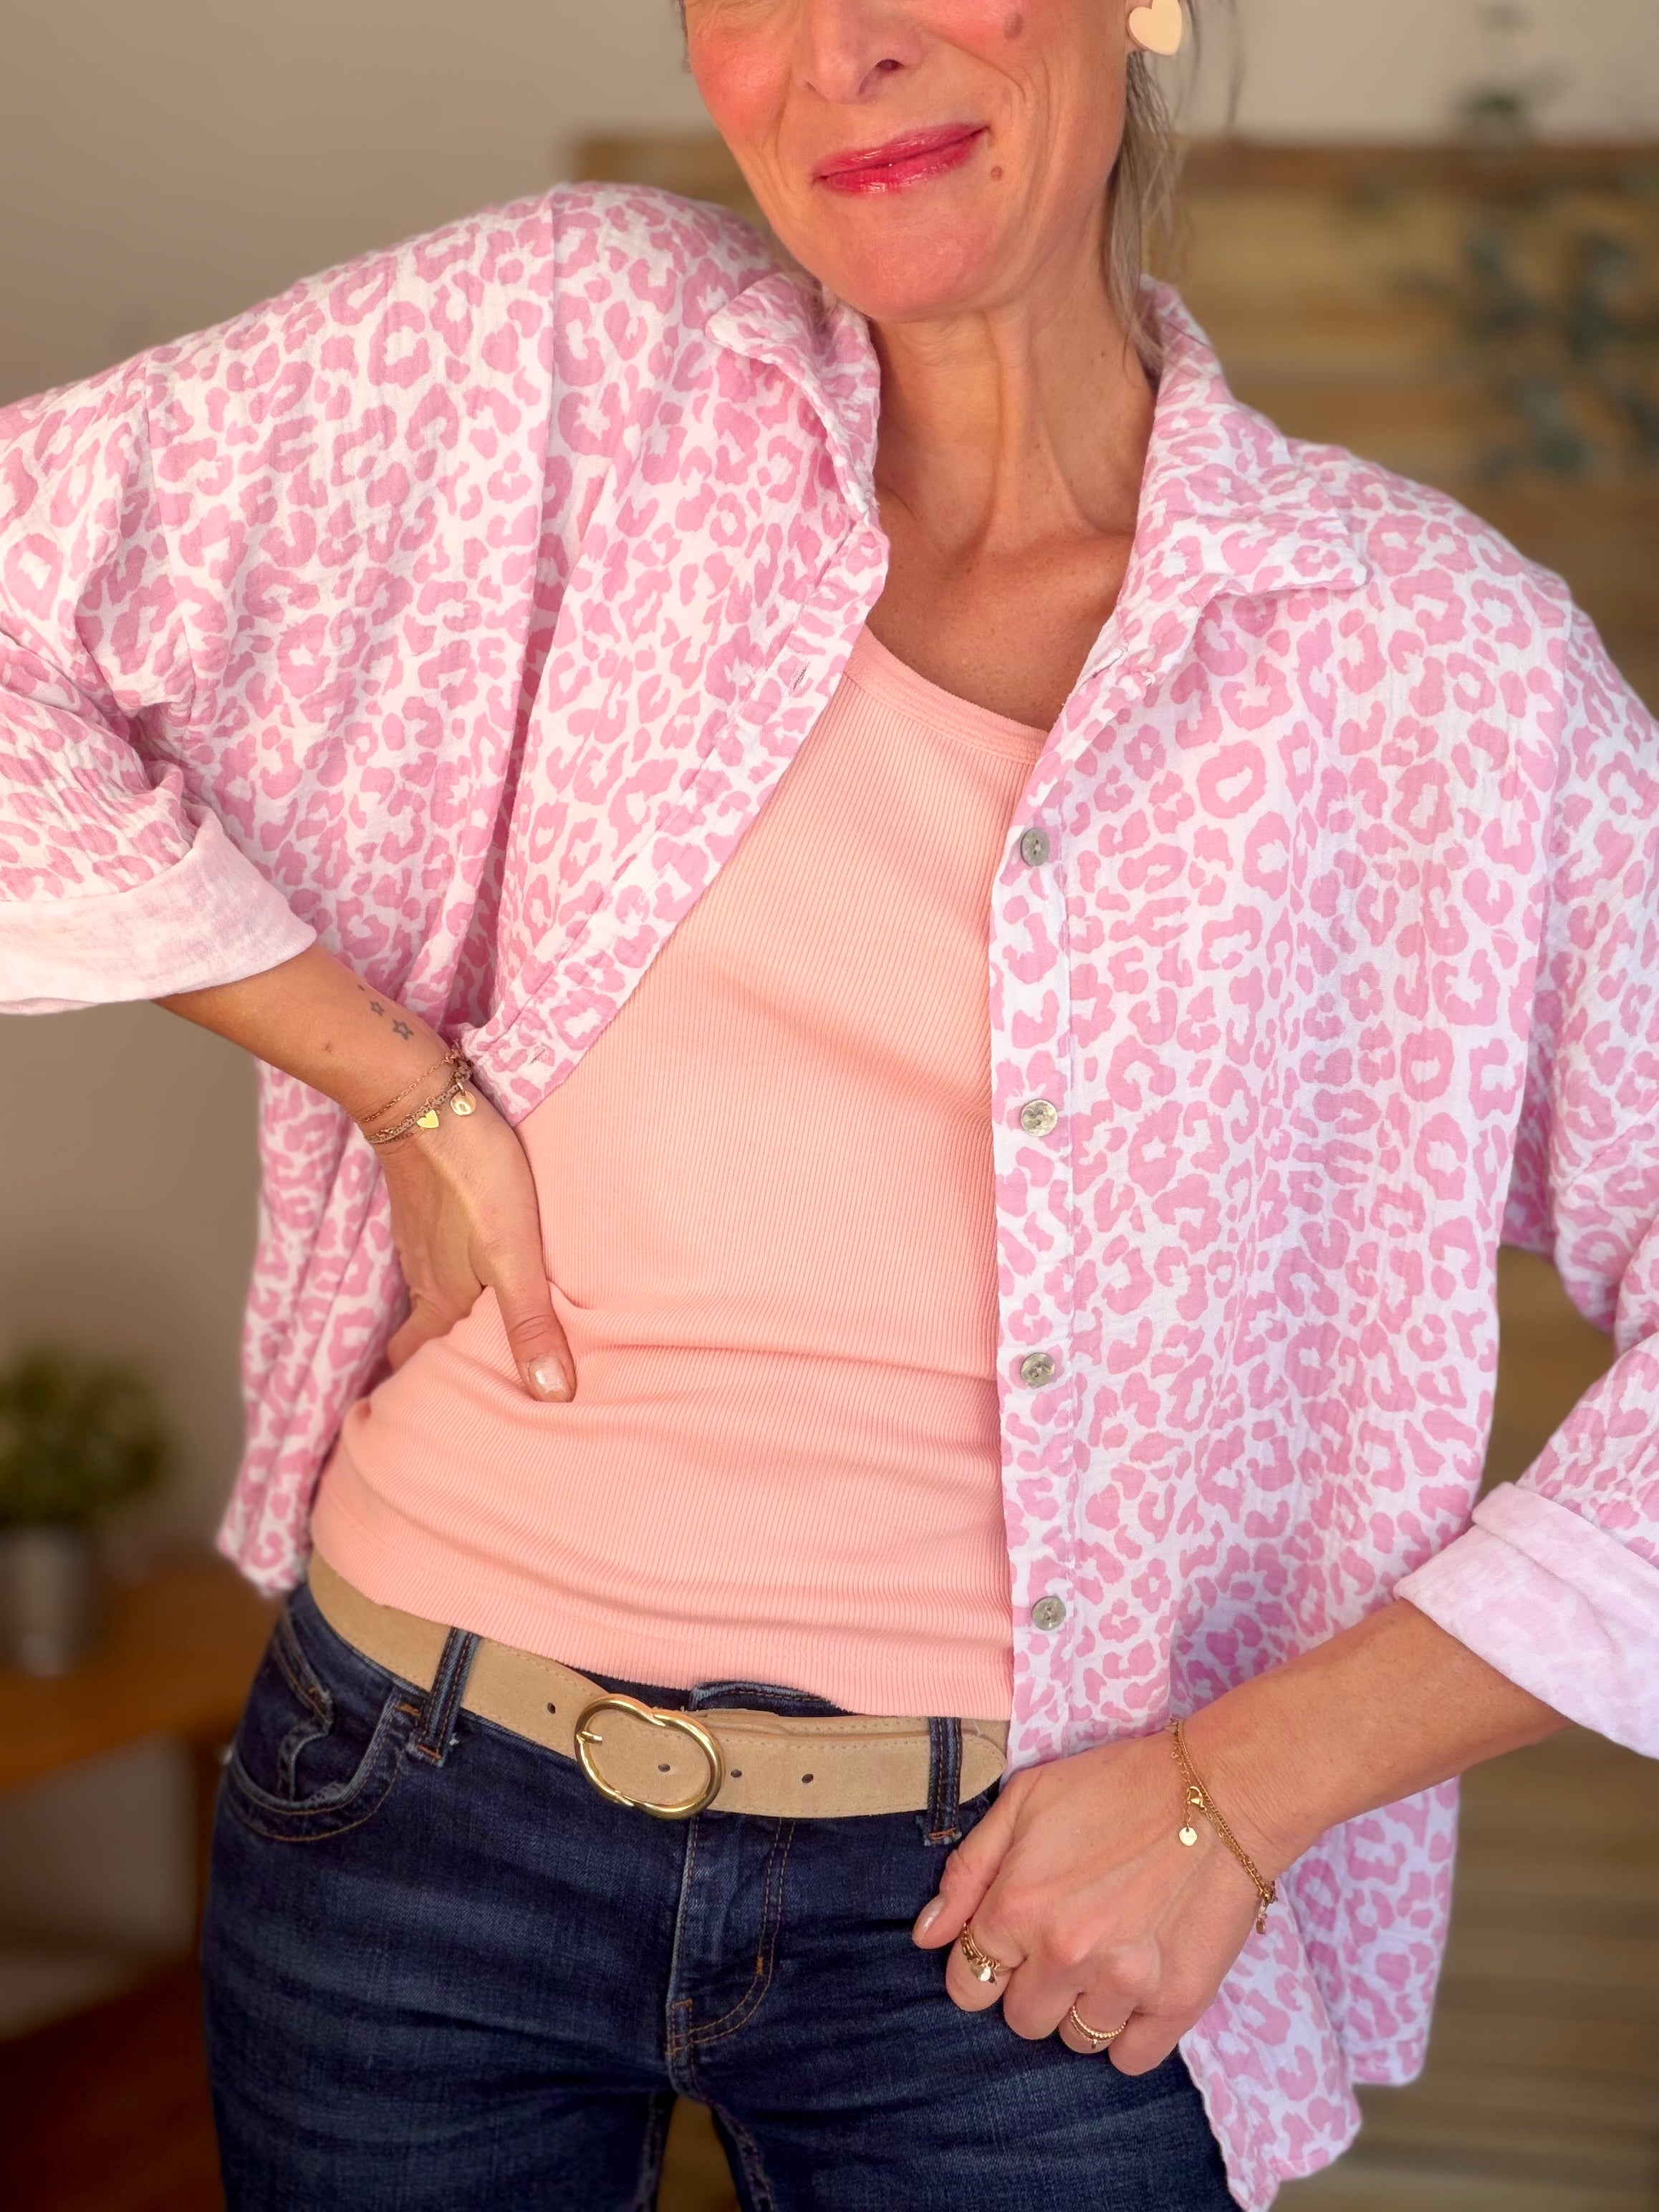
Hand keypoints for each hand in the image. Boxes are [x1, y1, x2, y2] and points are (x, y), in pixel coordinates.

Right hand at [377, 1092, 575, 1400]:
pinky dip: (448, 1278)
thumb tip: (551, 1397)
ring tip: (473, 1338)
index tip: (432, 1419)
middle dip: (433, 1362)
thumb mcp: (513, 1254)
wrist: (422, 1097)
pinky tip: (472, 1269)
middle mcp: (422, 1277)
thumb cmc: (474, 1176)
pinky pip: (432, 1259)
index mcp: (439, 1300)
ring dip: (444, 1321)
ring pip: (426, 1296)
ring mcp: (419, 1239)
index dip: (424, 1390)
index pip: (416, 1363)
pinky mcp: (426, 1206)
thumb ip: (530, 1323)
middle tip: (455, 1386)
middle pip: (420, 1334)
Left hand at [911, 1730, 1268, 2071]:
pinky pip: (1130, 2058)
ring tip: (1107, 1956)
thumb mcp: (1024, 1801)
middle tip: (1065, 1943)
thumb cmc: (1116, 1785)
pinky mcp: (1178, 2002)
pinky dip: (1129, 2032)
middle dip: (1034, 1987)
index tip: (1011, 1945)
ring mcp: (1123, 1983)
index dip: (985, 1965)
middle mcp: (1063, 1954)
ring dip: (1082, 2007)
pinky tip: (1136, 1985)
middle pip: (1022, 2021)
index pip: (968, 1986)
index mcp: (1017, 1907)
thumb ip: (967, 1872)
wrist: (1219, 1790)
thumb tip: (926, 1937)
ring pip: (1076, 2040)